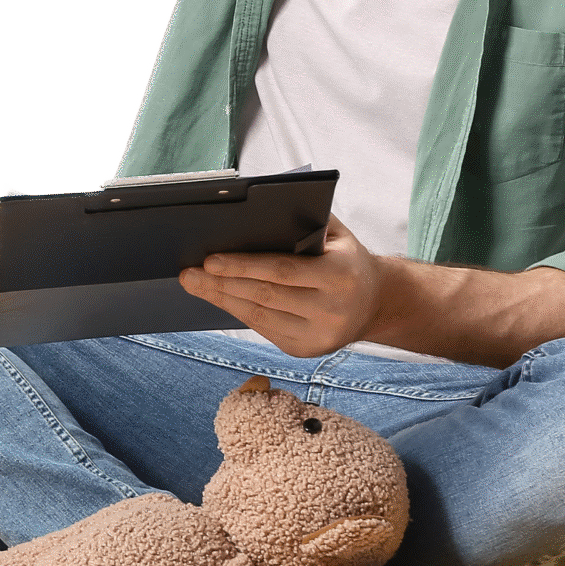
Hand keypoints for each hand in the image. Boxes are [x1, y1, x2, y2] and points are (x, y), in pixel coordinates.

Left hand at [180, 214, 388, 356]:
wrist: (376, 302)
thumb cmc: (346, 258)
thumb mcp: (335, 233)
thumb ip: (302, 221)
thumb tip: (250, 214)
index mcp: (341, 276)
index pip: (282, 271)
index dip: (242, 266)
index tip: (209, 260)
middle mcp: (332, 311)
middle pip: (264, 296)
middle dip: (221, 284)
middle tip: (188, 273)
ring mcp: (319, 336)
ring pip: (259, 317)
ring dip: (222, 299)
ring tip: (195, 285)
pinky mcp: (306, 351)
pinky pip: (264, 329)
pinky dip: (238, 312)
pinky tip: (219, 297)